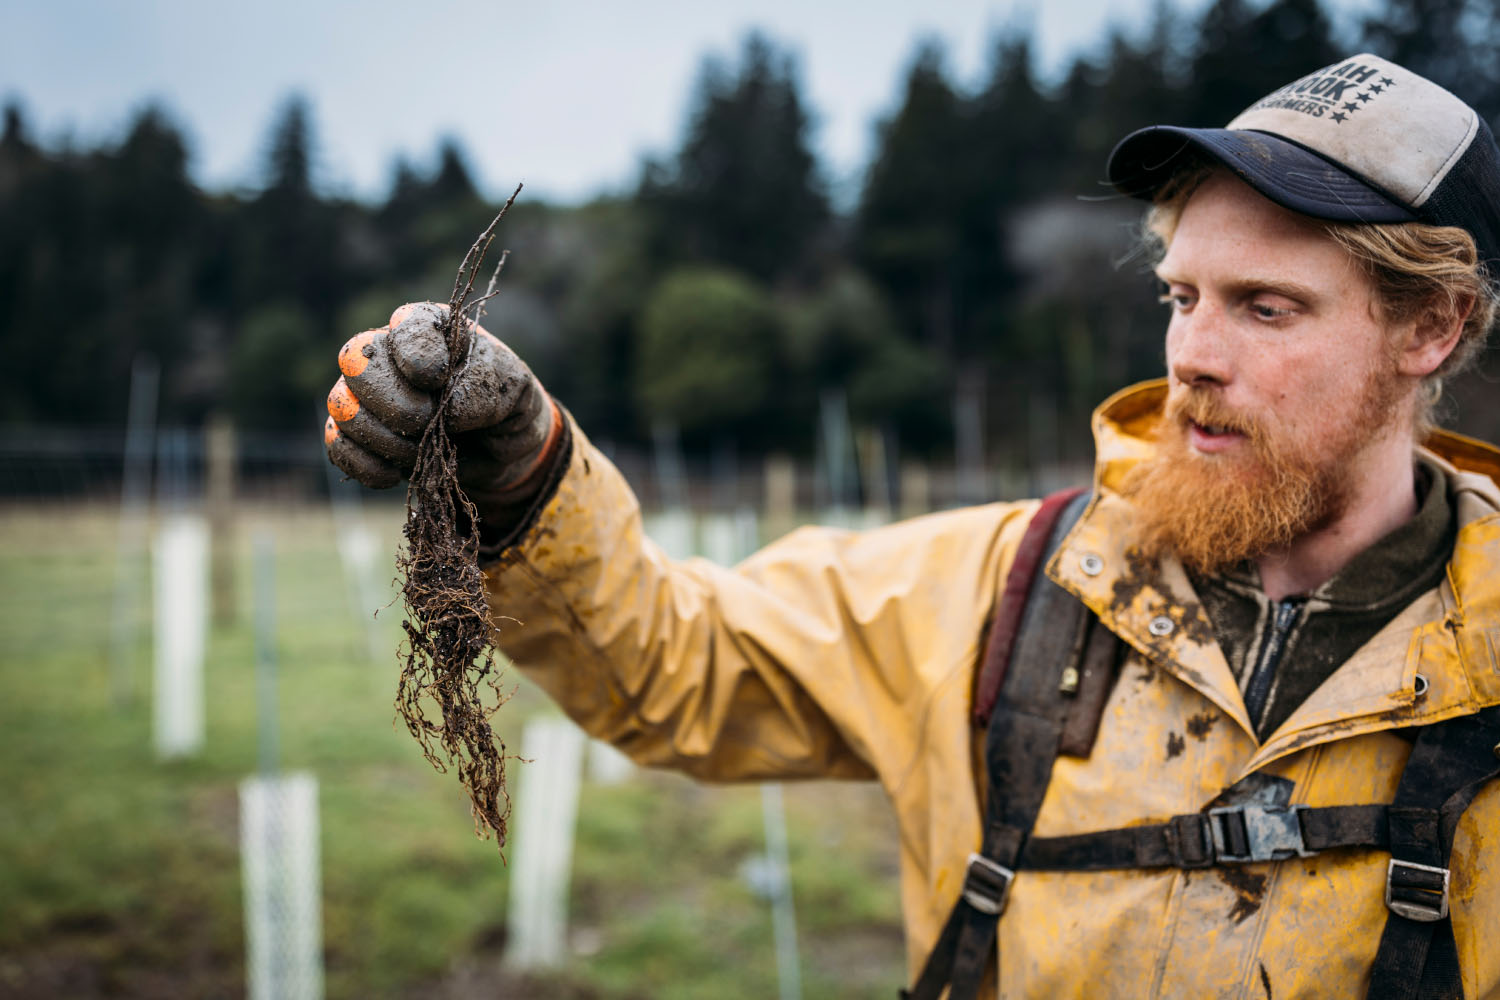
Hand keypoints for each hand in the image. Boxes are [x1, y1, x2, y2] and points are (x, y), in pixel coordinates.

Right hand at [324, 302, 563, 510]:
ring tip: (419, 452)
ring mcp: (365, 393)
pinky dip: (366, 465)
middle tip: (427, 422)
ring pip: (343, 406)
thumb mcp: (513, 388)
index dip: (415, 354)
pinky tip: (395, 474)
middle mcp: (387, 352)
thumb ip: (482, 389)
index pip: (405, 324)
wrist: (499, 447)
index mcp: (430, 328)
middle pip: (357, 362)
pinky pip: (338, 446)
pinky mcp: (357, 434)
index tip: (437, 381)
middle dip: (395, 403)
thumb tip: (445, 413)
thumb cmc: (506, 403)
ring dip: (384, 439)